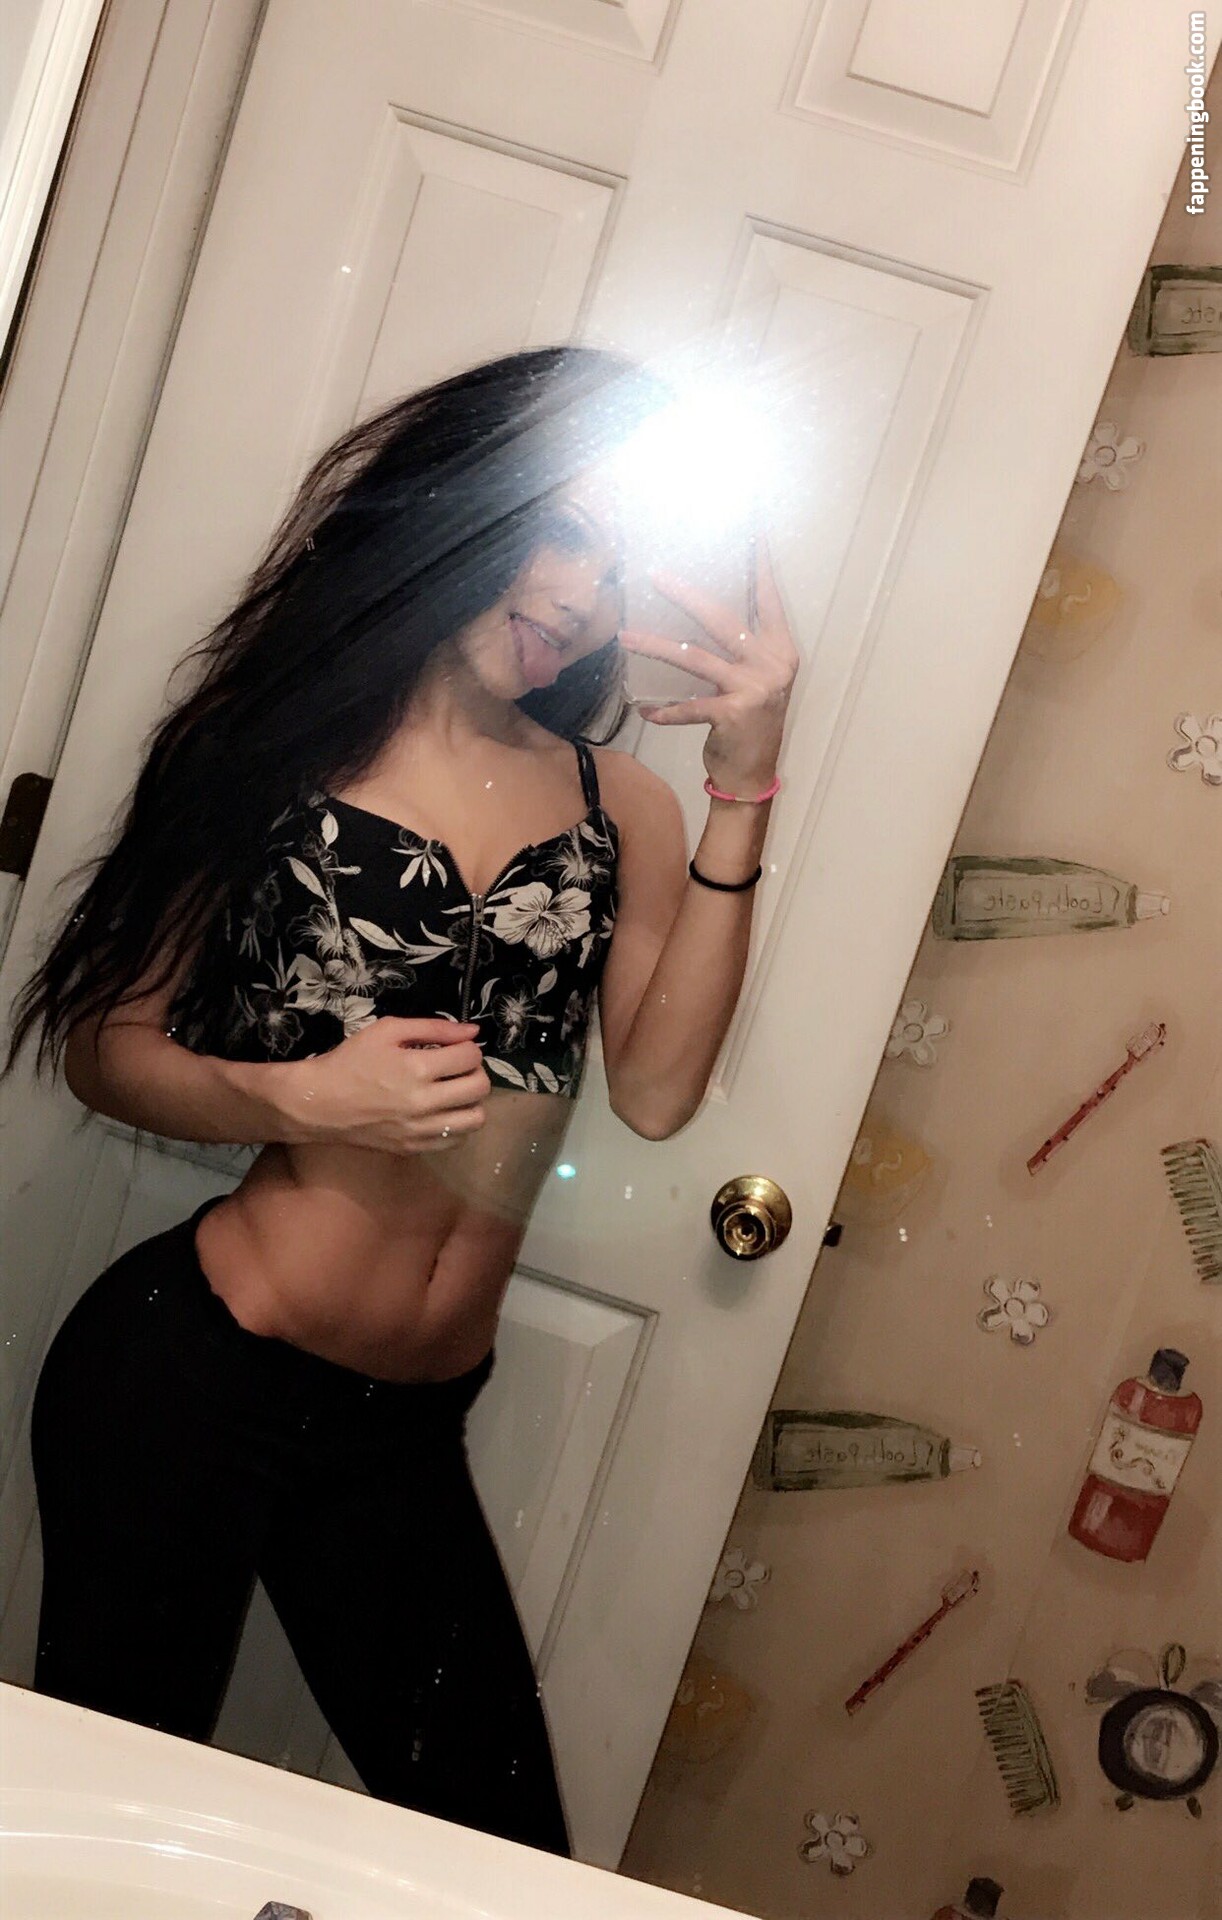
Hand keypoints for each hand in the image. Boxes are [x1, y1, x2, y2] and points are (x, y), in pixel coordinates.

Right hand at [280, 1017, 489, 1154]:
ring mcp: (420, 1130)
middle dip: (475, 1071)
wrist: (319, 1103)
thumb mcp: (387, 1031)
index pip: (470, 1057)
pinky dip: (457, 1124)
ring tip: (453, 1092)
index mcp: (417, 1068)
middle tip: (457, 1068)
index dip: (467, 1048)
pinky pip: (456, 1140)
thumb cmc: (351, 1061)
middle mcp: (424, 1103)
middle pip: (480, 1088)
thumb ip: (433, 1028)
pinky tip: (442, 1112)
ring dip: (471, 1101)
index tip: (455, 1048)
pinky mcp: (414, 1148)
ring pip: (475, 1119)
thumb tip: (473, 1032)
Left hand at [618, 526, 798, 793]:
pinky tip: (644, 710)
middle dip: (686, 593)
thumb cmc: (750, 720)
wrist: (754, 773)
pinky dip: (665, 710)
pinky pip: (689, 706)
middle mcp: (771, 662)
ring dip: (655, 645)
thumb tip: (698, 611)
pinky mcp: (733, 714)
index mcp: (779, 647)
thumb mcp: (754, 678)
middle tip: (655, 574)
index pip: (767, 597)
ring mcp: (753, 687)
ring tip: (625, 636)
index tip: (750, 530)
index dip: (759, 565)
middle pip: (721, 618)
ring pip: (695, 657)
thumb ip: (738, 648)